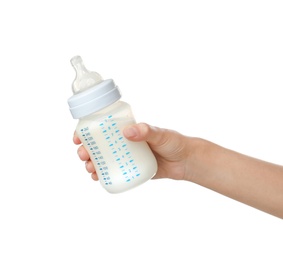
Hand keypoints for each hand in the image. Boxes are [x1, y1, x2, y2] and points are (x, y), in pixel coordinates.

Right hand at [73, 123, 191, 180]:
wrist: (185, 161)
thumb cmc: (174, 142)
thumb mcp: (161, 133)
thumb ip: (147, 131)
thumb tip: (128, 132)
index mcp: (128, 130)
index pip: (103, 128)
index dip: (87, 131)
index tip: (78, 136)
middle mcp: (124, 143)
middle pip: (99, 145)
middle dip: (86, 150)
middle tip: (84, 155)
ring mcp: (127, 157)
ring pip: (104, 160)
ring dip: (92, 163)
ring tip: (90, 169)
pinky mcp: (131, 169)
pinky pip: (114, 172)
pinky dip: (104, 174)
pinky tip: (98, 178)